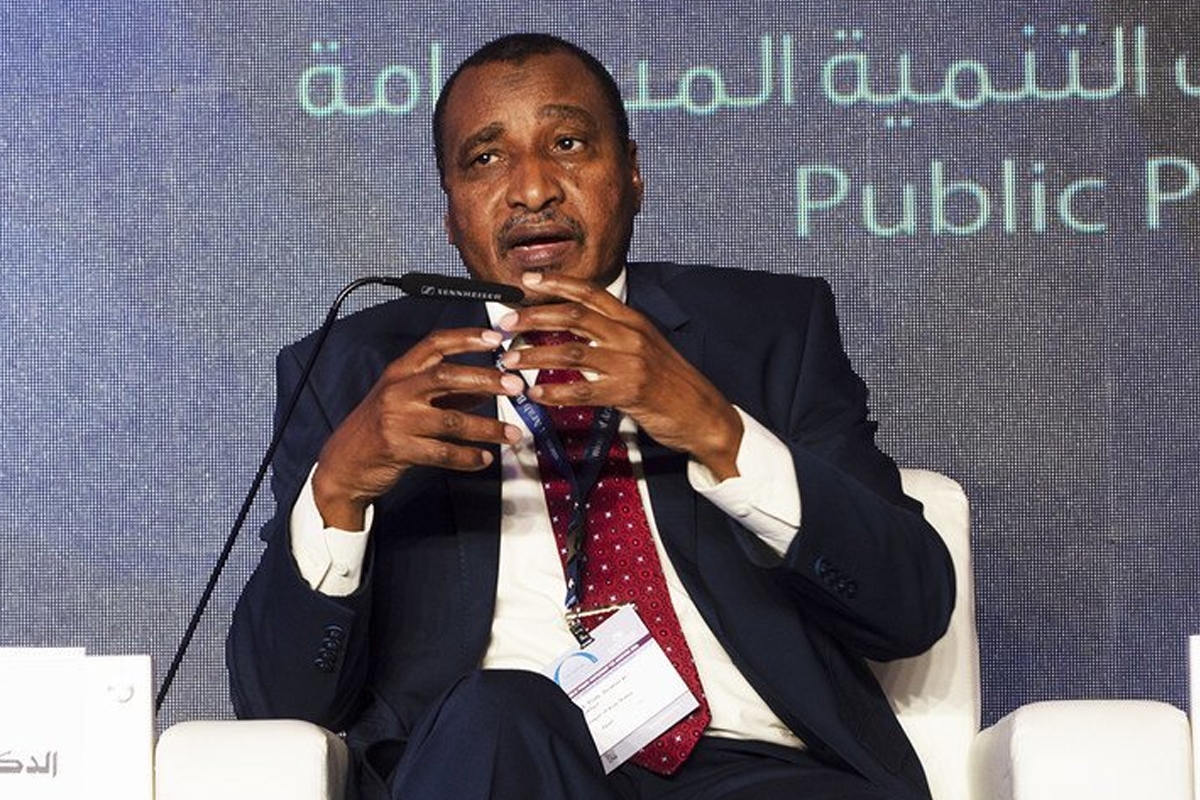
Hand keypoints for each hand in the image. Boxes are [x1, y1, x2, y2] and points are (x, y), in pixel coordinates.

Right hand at [313, 327, 523, 528]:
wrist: (344, 463)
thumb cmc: (379, 429)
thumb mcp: (407, 402)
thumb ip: (446, 395)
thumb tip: (484, 390)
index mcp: (400, 372)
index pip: (435, 344)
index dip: (467, 338)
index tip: (496, 338)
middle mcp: (398, 391)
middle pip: (447, 376)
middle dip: (486, 379)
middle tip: (515, 386)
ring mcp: (397, 419)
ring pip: (451, 420)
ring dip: (487, 427)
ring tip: (513, 434)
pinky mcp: (398, 448)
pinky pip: (442, 452)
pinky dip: (467, 457)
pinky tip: (484, 458)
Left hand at [498, 272, 742, 478]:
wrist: (703, 413)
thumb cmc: (671, 383)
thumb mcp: (645, 348)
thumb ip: (613, 337)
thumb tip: (574, 334)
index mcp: (632, 320)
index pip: (589, 292)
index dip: (555, 283)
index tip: (526, 281)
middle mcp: (630, 335)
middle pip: (573, 316)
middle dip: (533, 317)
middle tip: (504, 322)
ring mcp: (630, 362)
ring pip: (571, 352)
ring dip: (535, 355)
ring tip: (510, 360)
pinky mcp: (628, 391)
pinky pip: (582, 389)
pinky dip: (554, 392)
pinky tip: (535, 395)